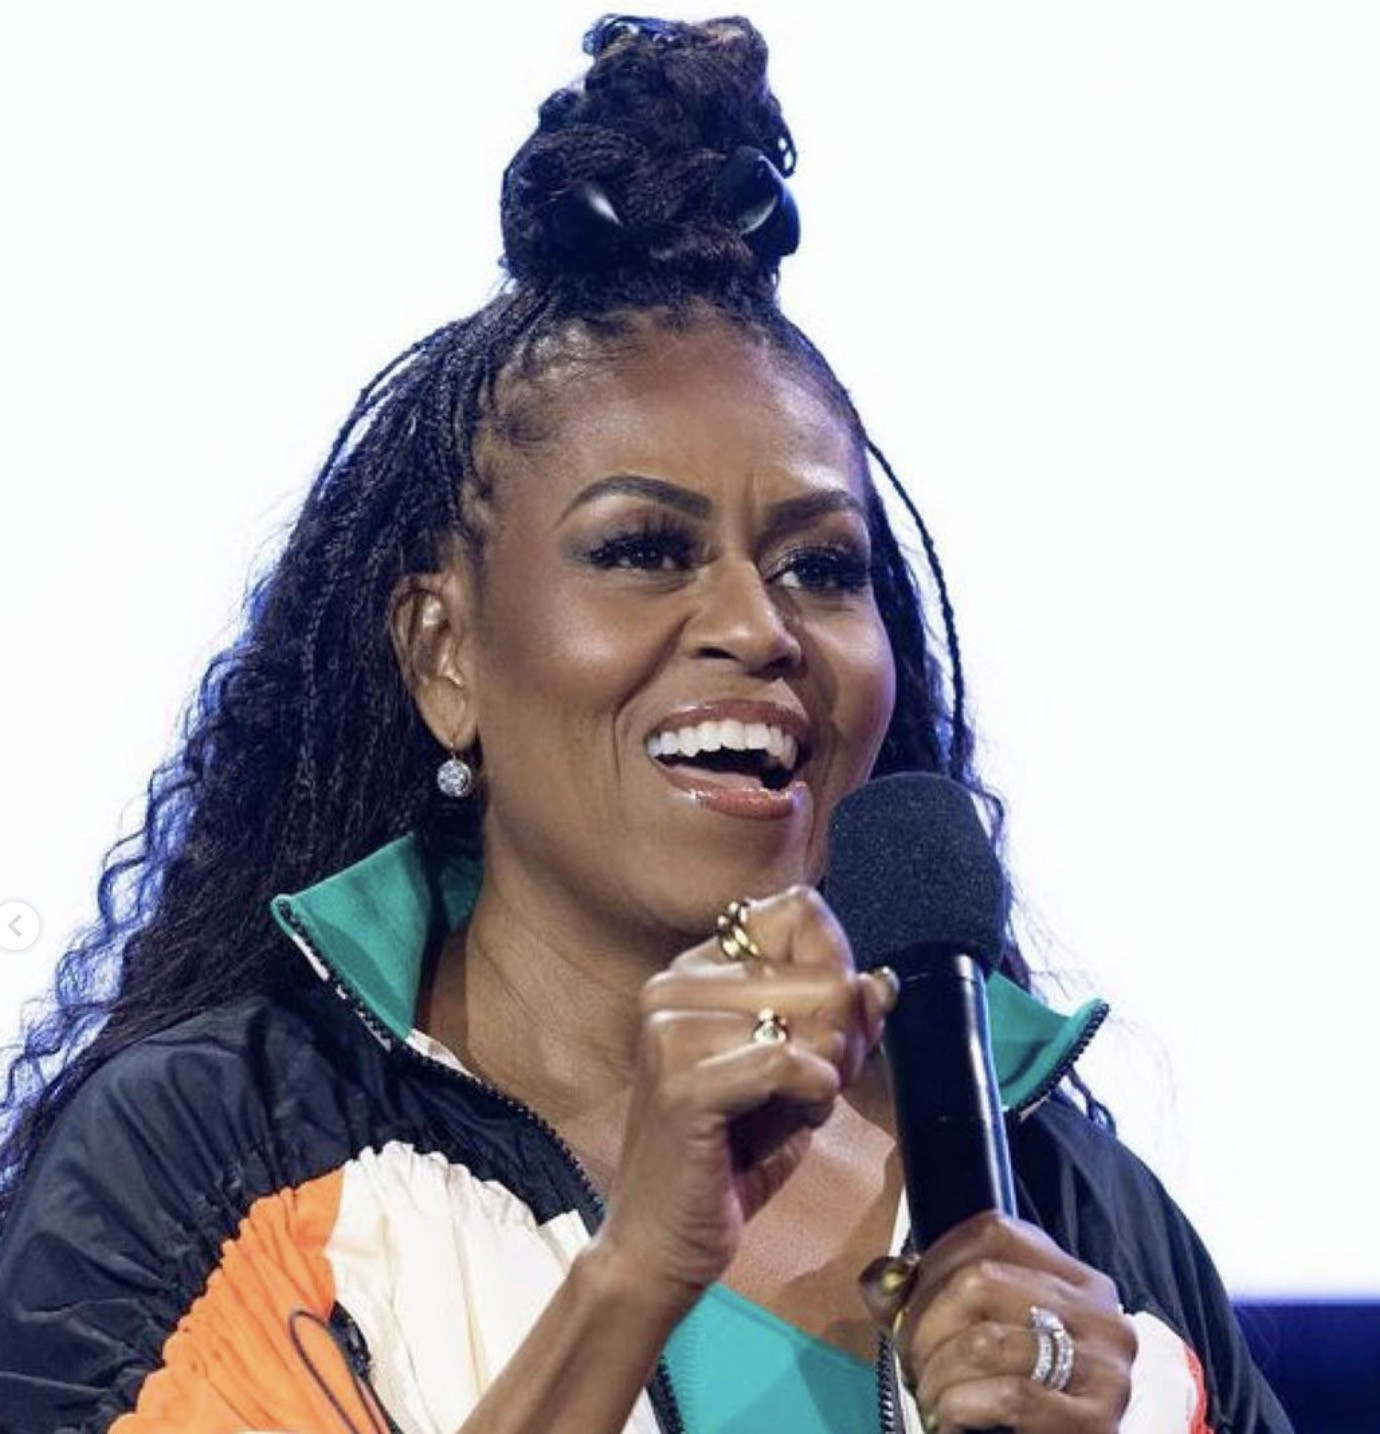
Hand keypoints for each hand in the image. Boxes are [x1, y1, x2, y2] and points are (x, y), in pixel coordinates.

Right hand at [591, 886, 896, 1311]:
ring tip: (794, 1108)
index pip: (799, 910)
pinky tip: (796, 1120)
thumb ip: (837, 1021)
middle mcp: (674, 983)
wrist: (662, 1243)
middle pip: (824, 969)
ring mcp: (671, 1029)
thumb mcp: (797, 1074)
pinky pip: (790, 1063)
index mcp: (697, 968)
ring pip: (815, 1016)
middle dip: (845, 1036)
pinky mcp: (682, 1082)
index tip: (829, 1026)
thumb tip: (882, 982)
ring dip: (829, 1074)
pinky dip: (815, 1096)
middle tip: (815, 1087)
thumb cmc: (730, 1154)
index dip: (838, 966)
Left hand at [862, 1213, 1136, 1432]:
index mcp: (1075, 1279)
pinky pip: (1008, 1395)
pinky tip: (949, 1420)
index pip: (993, 1231)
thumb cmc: (1017, 1399)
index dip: (934, 1262)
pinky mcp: (1098, 1421)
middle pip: (981, 1280)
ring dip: (936, 1376)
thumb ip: (927, 1300)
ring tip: (931, 1398)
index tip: (908, 1306)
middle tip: (911, 1364)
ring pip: (986, 1341)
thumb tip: (880, 1280)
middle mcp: (1100, 1312)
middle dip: (924, 1325)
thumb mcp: (979, 1334)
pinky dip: (958, 1408)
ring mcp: (1106, 1366)